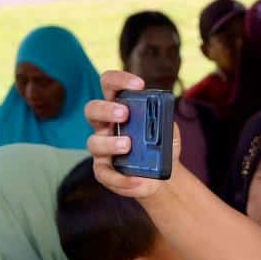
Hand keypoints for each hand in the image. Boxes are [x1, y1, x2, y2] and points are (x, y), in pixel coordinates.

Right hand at [84, 70, 181, 198]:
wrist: (162, 176)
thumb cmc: (161, 146)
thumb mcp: (168, 131)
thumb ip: (165, 120)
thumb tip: (162, 114)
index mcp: (119, 109)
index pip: (110, 86)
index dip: (119, 80)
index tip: (138, 84)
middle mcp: (105, 126)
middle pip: (92, 110)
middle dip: (106, 109)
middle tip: (124, 113)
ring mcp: (102, 149)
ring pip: (93, 143)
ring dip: (109, 143)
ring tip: (127, 144)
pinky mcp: (104, 171)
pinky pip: (104, 174)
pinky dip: (121, 178)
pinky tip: (137, 179)